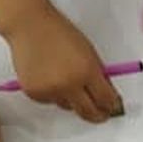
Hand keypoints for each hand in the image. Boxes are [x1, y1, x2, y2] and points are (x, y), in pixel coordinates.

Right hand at [6, 7, 122, 121]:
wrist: (30, 26)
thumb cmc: (59, 33)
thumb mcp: (88, 51)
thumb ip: (98, 74)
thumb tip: (106, 94)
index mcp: (86, 71)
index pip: (106, 99)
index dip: (111, 106)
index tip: (112, 108)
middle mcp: (68, 85)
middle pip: (88, 112)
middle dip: (97, 115)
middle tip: (101, 115)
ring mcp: (50, 91)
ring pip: (68, 107)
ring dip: (73, 101)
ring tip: (67, 80)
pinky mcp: (35, 94)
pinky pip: (51, 101)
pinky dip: (54, 95)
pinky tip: (51, 78)